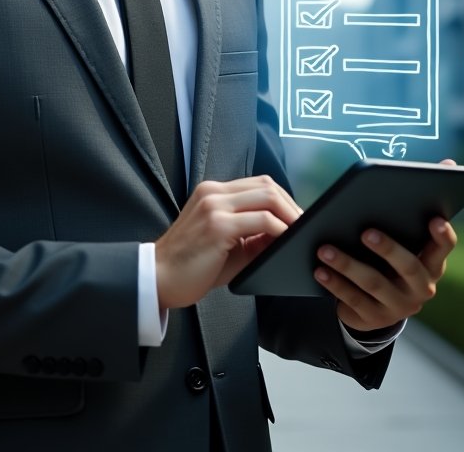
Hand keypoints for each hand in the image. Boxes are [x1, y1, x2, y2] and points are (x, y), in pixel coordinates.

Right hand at [155, 176, 301, 310]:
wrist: (158, 279)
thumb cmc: (190, 266)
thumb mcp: (226, 243)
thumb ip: (253, 235)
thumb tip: (284, 233)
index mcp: (212, 193)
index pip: (258, 184)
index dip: (283, 199)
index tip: (296, 218)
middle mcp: (213, 193)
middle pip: (266, 185)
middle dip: (292, 205)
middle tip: (305, 226)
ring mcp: (214, 206)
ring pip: (267, 197)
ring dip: (290, 215)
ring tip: (299, 232)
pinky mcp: (218, 225)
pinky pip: (262, 221)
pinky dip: (280, 229)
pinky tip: (285, 241)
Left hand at [313, 158, 458, 333]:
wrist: (376, 303)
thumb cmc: (392, 254)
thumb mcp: (406, 232)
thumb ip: (420, 200)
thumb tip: (450, 161)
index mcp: (432, 261)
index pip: (443, 247)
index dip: (442, 235)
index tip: (434, 218)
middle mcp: (421, 287)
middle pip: (408, 267)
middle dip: (388, 249)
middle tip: (365, 232)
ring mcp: (399, 305)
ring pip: (375, 284)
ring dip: (348, 265)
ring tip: (324, 248)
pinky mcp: (374, 318)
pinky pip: (353, 301)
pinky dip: (334, 283)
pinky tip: (318, 269)